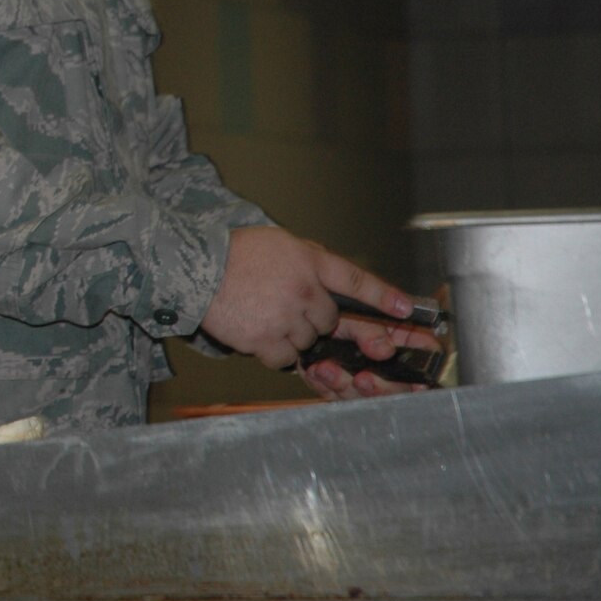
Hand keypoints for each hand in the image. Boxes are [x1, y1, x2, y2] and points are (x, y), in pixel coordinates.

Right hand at [202, 226, 423, 372]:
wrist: (195, 268)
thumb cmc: (233, 254)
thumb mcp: (278, 243)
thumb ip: (309, 260)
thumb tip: (328, 277)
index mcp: (308, 262)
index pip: (355, 280)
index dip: (383, 297)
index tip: (405, 309)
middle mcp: (303, 291)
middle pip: (327, 321)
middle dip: (311, 319)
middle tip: (284, 306)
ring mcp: (286, 318)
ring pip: (306, 341)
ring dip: (289, 334)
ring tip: (262, 314)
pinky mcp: (266, 340)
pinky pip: (283, 357)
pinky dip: (271, 350)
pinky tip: (253, 329)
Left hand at [298, 318, 445, 401]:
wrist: (304, 313)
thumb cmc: (333, 305)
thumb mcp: (353, 312)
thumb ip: (370, 329)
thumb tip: (384, 350)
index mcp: (401, 337)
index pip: (426, 358)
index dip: (423, 374)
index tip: (415, 384)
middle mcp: (387, 360)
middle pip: (399, 387)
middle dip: (379, 387)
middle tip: (361, 380)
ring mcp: (364, 375)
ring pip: (366, 396)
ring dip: (345, 385)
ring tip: (326, 369)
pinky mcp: (340, 385)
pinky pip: (337, 395)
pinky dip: (325, 385)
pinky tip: (316, 371)